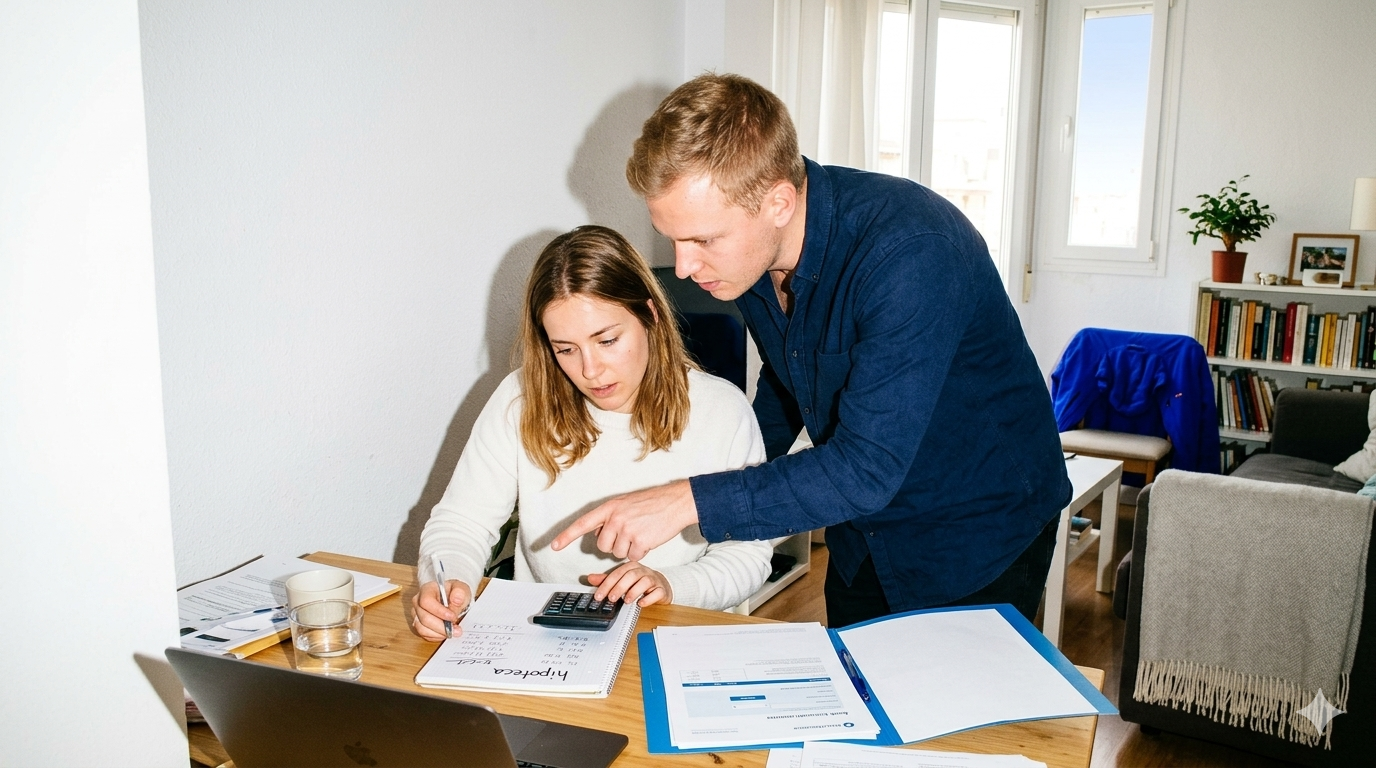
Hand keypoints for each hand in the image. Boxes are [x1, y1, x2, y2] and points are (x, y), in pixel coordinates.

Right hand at [410, 579, 471, 641]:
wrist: (454, 600)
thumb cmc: (455, 593)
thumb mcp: (462, 589)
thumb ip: (460, 592)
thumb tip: (456, 600)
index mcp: (427, 590)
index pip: (426, 601)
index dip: (439, 611)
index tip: (452, 616)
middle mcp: (418, 602)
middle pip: (424, 618)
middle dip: (441, 626)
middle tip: (456, 628)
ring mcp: (417, 614)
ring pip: (423, 628)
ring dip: (440, 633)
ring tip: (453, 631)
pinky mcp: (419, 625)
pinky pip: (425, 635)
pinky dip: (437, 636)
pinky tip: (446, 632)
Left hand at [551, 479, 698, 561]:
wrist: (675, 502)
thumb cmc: (652, 503)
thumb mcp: (626, 504)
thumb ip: (610, 518)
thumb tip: (599, 534)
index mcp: (609, 507)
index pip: (582, 523)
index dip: (567, 536)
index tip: (554, 546)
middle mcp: (615, 518)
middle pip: (603, 546)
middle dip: (614, 545)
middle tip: (630, 532)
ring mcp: (627, 530)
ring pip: (617, 553)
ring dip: (629, 549)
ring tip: (641, 532)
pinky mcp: (640, 541)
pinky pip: (633, 557)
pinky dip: (641, 552)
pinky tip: (649, 539)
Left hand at [588, 562, 672, 606]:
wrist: (660, 586)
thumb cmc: (640, 582)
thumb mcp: (622, 580)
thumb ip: (607, 580)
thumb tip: (590, 578)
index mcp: (631, 567)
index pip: (617, 573)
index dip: (607, 584)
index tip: (599, 595)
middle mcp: (642, 571)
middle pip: (631, 575)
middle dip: (619, 587)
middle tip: (612, 598)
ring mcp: (653, 580)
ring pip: (645, 582)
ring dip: (634, 591)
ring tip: (627, 600)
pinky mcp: (661, 589)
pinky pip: (657, 592)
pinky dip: (649, 598)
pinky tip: (641, 603)